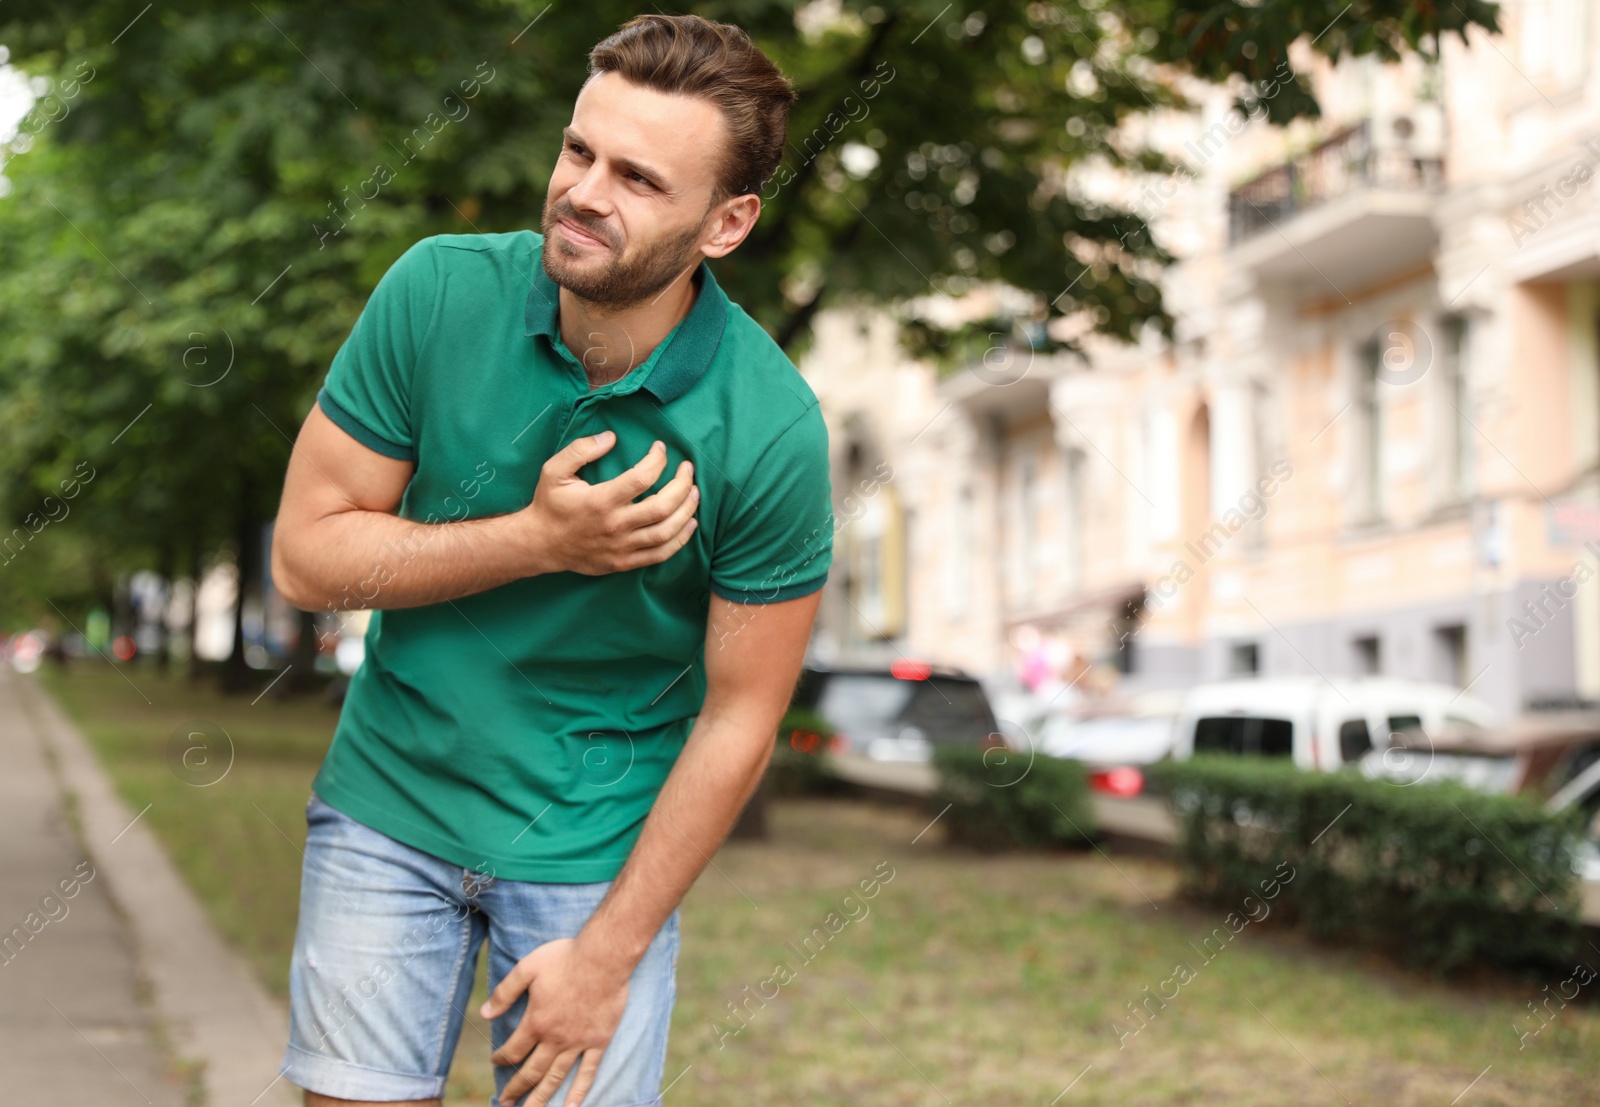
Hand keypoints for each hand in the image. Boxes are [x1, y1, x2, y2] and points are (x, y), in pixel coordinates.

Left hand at [482, 937, 630, 1105]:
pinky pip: (588, 1072)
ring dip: (540, 1098)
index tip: (495, 1062)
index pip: (513, 1050)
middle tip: (504, 1102)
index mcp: (536, 1022)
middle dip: (515, 1088)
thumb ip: (505, 992)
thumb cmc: (565, 958)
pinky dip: (579, 1092)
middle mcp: (555, 1039)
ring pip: (556, 1078)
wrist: (605, 957)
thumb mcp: (528, 967)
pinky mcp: (599, 1042)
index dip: (501, 1059)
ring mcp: (578, 1043)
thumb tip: (484, 1013)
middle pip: (531, 1072)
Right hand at [521, 431, 698, 574]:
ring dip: (687, 511)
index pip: (642, 478)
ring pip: (666, 531)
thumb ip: (581, 450)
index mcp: (600, 501)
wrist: (539, 544)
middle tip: (688, 470)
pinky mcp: (624, 562)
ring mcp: (621, 547)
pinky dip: (680, 540)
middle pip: (662, 506)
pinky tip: (690, 524)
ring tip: (695, 493)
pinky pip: (660, 555)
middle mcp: (615, 525)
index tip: (661, 449)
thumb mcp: (554, 470)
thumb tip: (610, 437)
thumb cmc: (550, 505)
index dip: (658, 460)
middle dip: (682, 485)